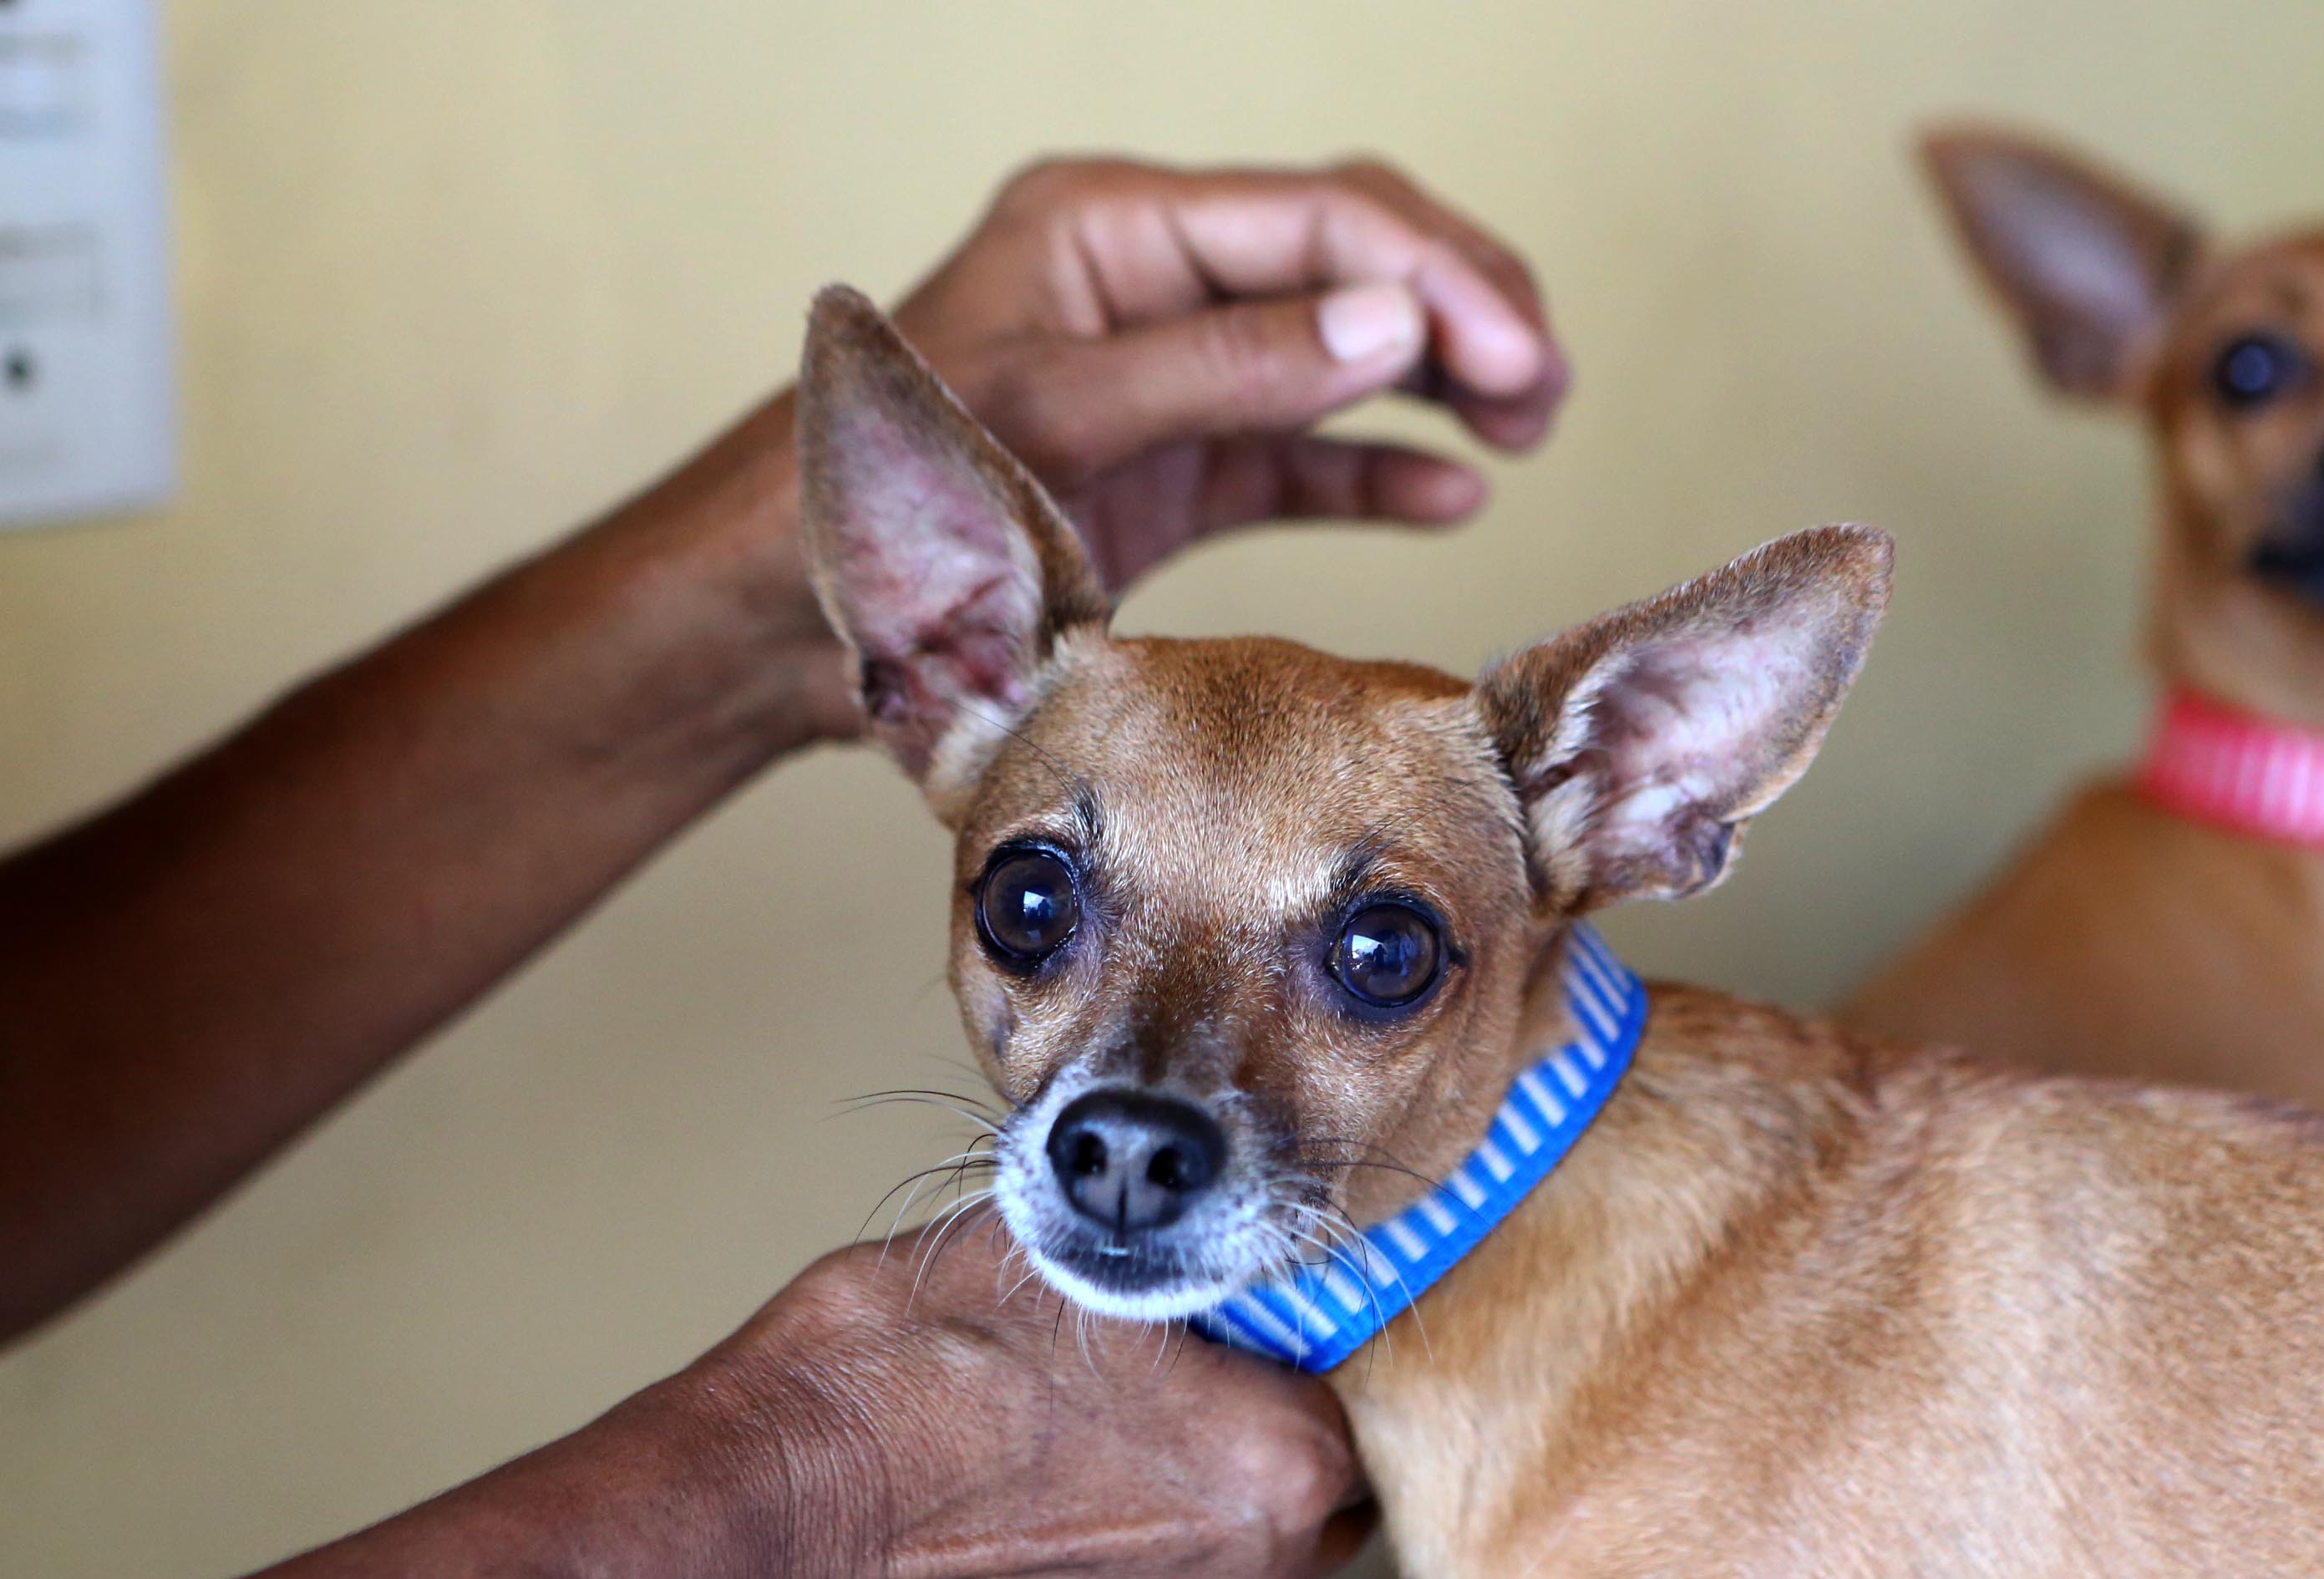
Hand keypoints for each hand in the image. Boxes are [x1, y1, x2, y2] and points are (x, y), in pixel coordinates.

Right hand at [697, 1218, 1367, 1578]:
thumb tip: (1201, 1235)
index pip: (1342, 1406)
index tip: (1224, 1345)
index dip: (1280, 1364)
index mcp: (1273, 1468)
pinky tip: (1013, 1546)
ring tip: (1056, 1471)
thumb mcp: (1056, 1245)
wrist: (757, 1508)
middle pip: (1297, 1515)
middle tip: (1145, 1404)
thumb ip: (1168, 1254)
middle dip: (1243, 1461)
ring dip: (1164, 1541)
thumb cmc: (892, 1375)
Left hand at [896, 156, 1571, 591]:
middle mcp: (1146, 286)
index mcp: (1108, 225)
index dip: (1433, 277)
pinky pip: (1299, 458)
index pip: (1317, 218)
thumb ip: (1226, 368)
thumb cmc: (885, 492)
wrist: (775, 615)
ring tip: (1530, 426)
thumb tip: (1385, 327)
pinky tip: (1453, 491)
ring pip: (1338, 354)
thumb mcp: (1064, 418)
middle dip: (1458, 312)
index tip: (1516, 351)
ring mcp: (1165, 379)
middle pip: (1346, 265)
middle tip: (1547, 386)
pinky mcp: (1169, 473)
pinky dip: (1377, 470)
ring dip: (1438, 381)